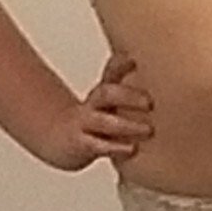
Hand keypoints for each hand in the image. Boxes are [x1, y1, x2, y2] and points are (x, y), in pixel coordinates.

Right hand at [54, 48, 154, 172]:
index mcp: (104, 91)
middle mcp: (94, 104)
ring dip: (127, 126)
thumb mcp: (111, 98)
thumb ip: (129, 85)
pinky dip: (115, 147)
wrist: (61, 137)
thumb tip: (149, 66)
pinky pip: (97, 145)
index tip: (138, 61)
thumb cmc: (95, 117)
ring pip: (103, 121)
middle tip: (150, 103)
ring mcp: (85, 124)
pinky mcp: (81, 144)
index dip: (124, 65)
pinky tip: (132, 149)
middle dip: (128, 96)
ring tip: (149, 130)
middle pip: (106, 93)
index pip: (112, 72)